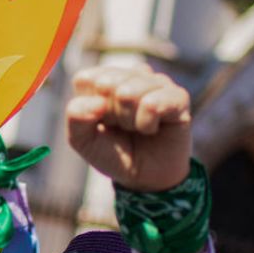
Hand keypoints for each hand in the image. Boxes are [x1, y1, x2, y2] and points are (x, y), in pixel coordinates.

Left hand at [66, 65, 191, 191]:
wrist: (145, 177)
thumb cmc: (113, 152)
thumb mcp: (82, 139)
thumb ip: (75, 117)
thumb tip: (98, 102)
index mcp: (105, 78)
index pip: (85, 79)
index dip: (89, 107)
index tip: (100, 120)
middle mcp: (132, 75)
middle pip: (106, 83)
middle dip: (109, 114)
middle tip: (121, 126)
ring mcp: (156, 82)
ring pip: (128, 93)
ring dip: (128, 121)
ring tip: (137, 128)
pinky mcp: (178, 96)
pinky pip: (152, 104)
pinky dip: (146, 124)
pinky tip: (152, 129)